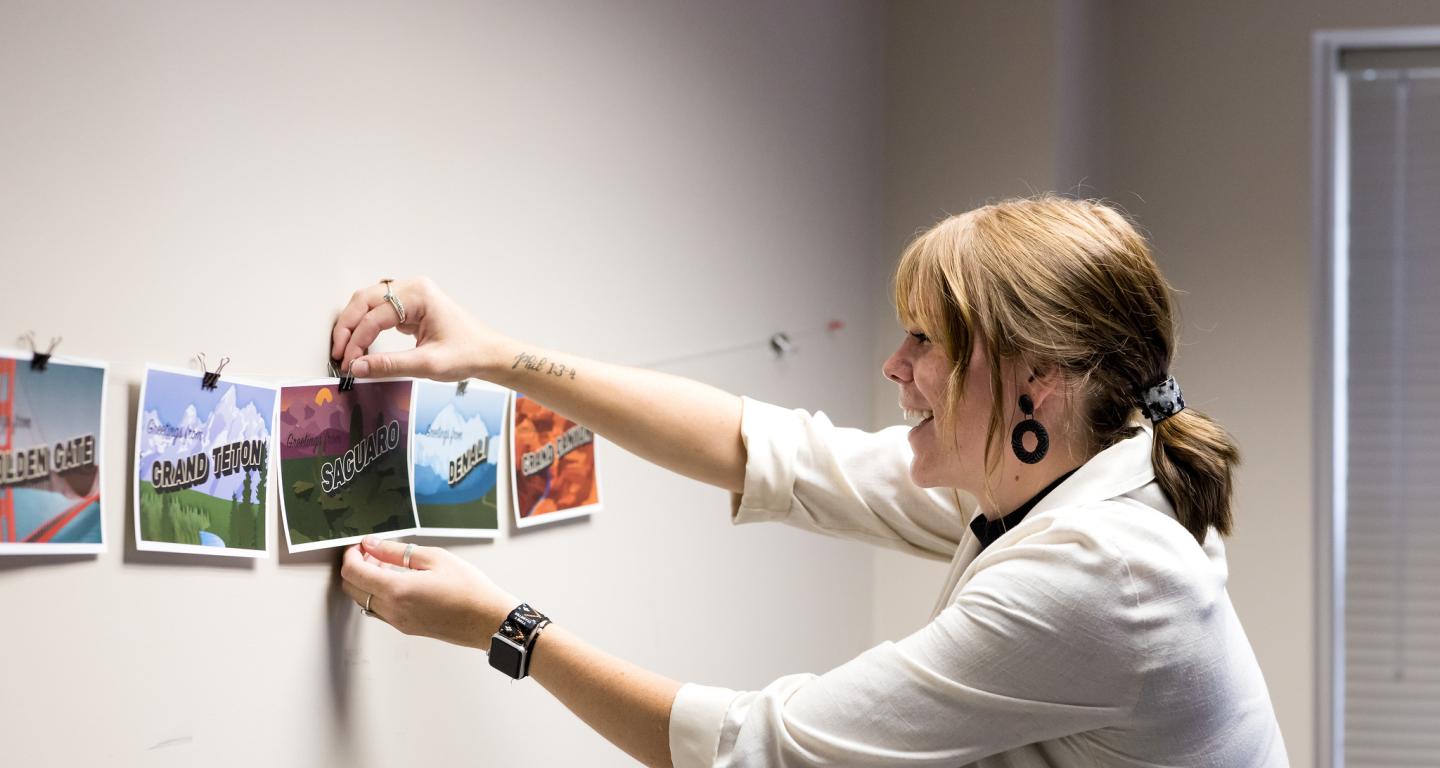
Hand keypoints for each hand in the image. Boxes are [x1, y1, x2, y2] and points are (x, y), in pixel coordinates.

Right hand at [330, 276, 510, 381]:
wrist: (489, 354)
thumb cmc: (468, 353)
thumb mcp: (428, 364)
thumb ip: (391, 365)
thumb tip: (358, 367)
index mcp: (419, 295)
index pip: (375, 315)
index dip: (358, 341)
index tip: (349, 363)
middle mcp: (413, 289)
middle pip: (364, 300)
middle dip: (347, 327)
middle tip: (338, 353)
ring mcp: (411, 296)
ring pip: (368, 303)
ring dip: (353, 325)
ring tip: (345, 350)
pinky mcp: (411, 307)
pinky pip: (379, 311)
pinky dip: (366, 326)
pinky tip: (360, 345)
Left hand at [339, 537, 518, 647]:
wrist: (487, 620)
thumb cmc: (468, 588)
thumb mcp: (435, 558)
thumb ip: (396, 551)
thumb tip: (371, 544)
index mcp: (397, 590)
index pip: (354, 572)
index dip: (351, 554)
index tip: (360, 544)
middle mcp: (392, 610)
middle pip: (352, 589)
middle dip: (355, 567)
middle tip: (371, 552)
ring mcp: (398, 621)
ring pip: (363, 601)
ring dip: (366, 581)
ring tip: (386, 564)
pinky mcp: (405, 627)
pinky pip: (378, 610)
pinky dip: (377, 593)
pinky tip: (397, 581)